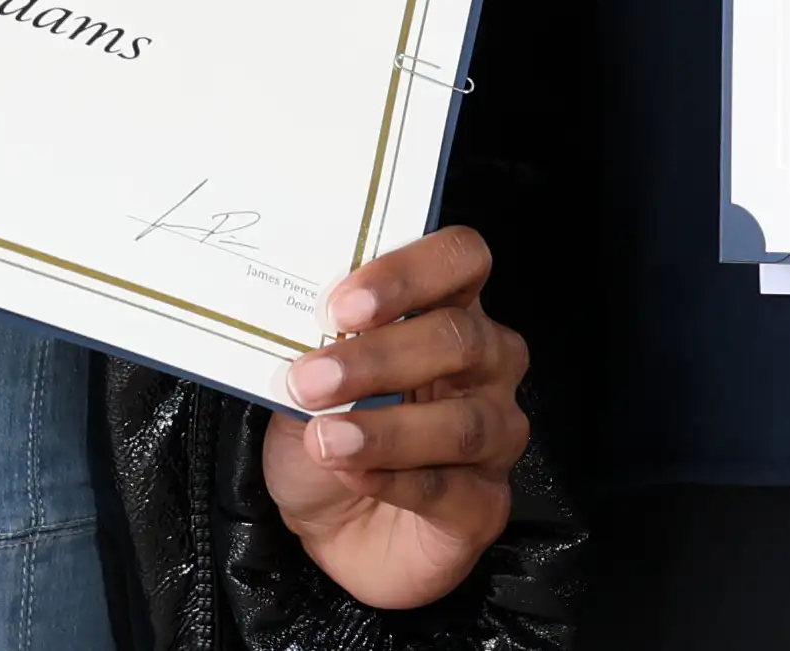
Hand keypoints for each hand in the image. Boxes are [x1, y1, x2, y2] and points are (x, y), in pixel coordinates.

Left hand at [257, 227, 527, 608]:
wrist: (328, 529)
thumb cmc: (327, 437)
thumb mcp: (305, 381)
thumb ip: (313, 349)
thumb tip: (293, 326)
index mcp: (446, 312)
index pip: (460, 259)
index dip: (408, 273)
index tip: (342, 305)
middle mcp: (487, 366)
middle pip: (461, 338)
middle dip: (379, 356)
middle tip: (311, 380)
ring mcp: (496, 437)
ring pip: (463, 422)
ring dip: (385, 429)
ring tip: (325, 439)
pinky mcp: (486, 505)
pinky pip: (450, 491)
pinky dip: (393, 482)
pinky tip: (351, 475)